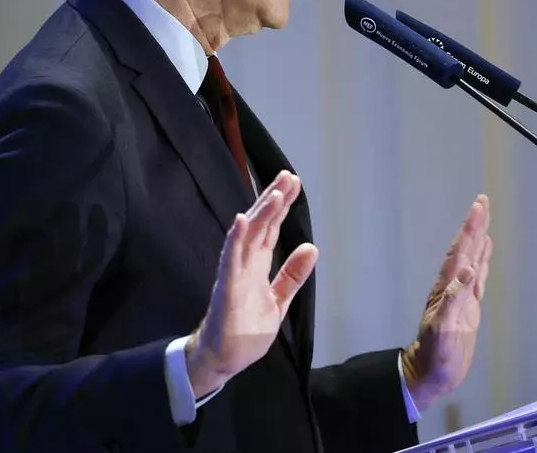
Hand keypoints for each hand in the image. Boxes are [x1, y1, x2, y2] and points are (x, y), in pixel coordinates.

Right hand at [185, 171, 318, 397]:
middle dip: (274, 200)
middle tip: (288, 177)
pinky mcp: (227, 289)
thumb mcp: (279, 300)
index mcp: (258, 264)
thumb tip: (312, 247)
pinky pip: (230, 261)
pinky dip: (235, 240)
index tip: (294, 183)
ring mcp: (234, 274)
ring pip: (247, 237)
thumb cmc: (247, 328)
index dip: (282, 206)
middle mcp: (245, 263)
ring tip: (275, 193)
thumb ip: (293, 275)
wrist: (224, 359)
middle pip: (260, 225)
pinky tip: (241, 220)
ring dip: (260, 214)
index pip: (271, 228)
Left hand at [402, 194, 492, 411]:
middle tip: (483, 201)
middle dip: (474, 225)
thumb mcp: (443, 328)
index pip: (460, 251)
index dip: (470, 228)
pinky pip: (477, 278)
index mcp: (447, 287)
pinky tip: (484, 252)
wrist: (431, 374)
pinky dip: (482, 261)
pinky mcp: (468, 308)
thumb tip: (467, 270)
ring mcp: (461, 296)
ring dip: (478, 239)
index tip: (479, 206)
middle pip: (465, 249)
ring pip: (472, 260)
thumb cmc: (434, 354)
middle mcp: (453, 287)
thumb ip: (454, 299)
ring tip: (484, 218)